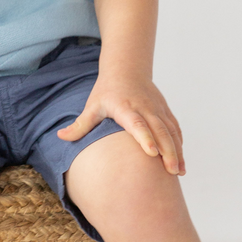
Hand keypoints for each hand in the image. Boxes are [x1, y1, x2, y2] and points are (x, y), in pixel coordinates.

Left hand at [56, 74, 185, 175]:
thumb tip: (60, 136)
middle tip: (172, 172)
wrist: (126, 69)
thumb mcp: (92, 105)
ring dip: (177, 151)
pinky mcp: (164, 110)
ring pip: (170, 131)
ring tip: (179, 172)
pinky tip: (181, 160)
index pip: (137, 124)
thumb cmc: (106, 90)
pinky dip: (179, 144)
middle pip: (159, 130)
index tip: (152, 153)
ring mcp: (157, 109)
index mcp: (125, 107)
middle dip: (167, 151)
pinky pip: (174, 128)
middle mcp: (144, 108)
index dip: (145, 138)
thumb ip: (80, 124)